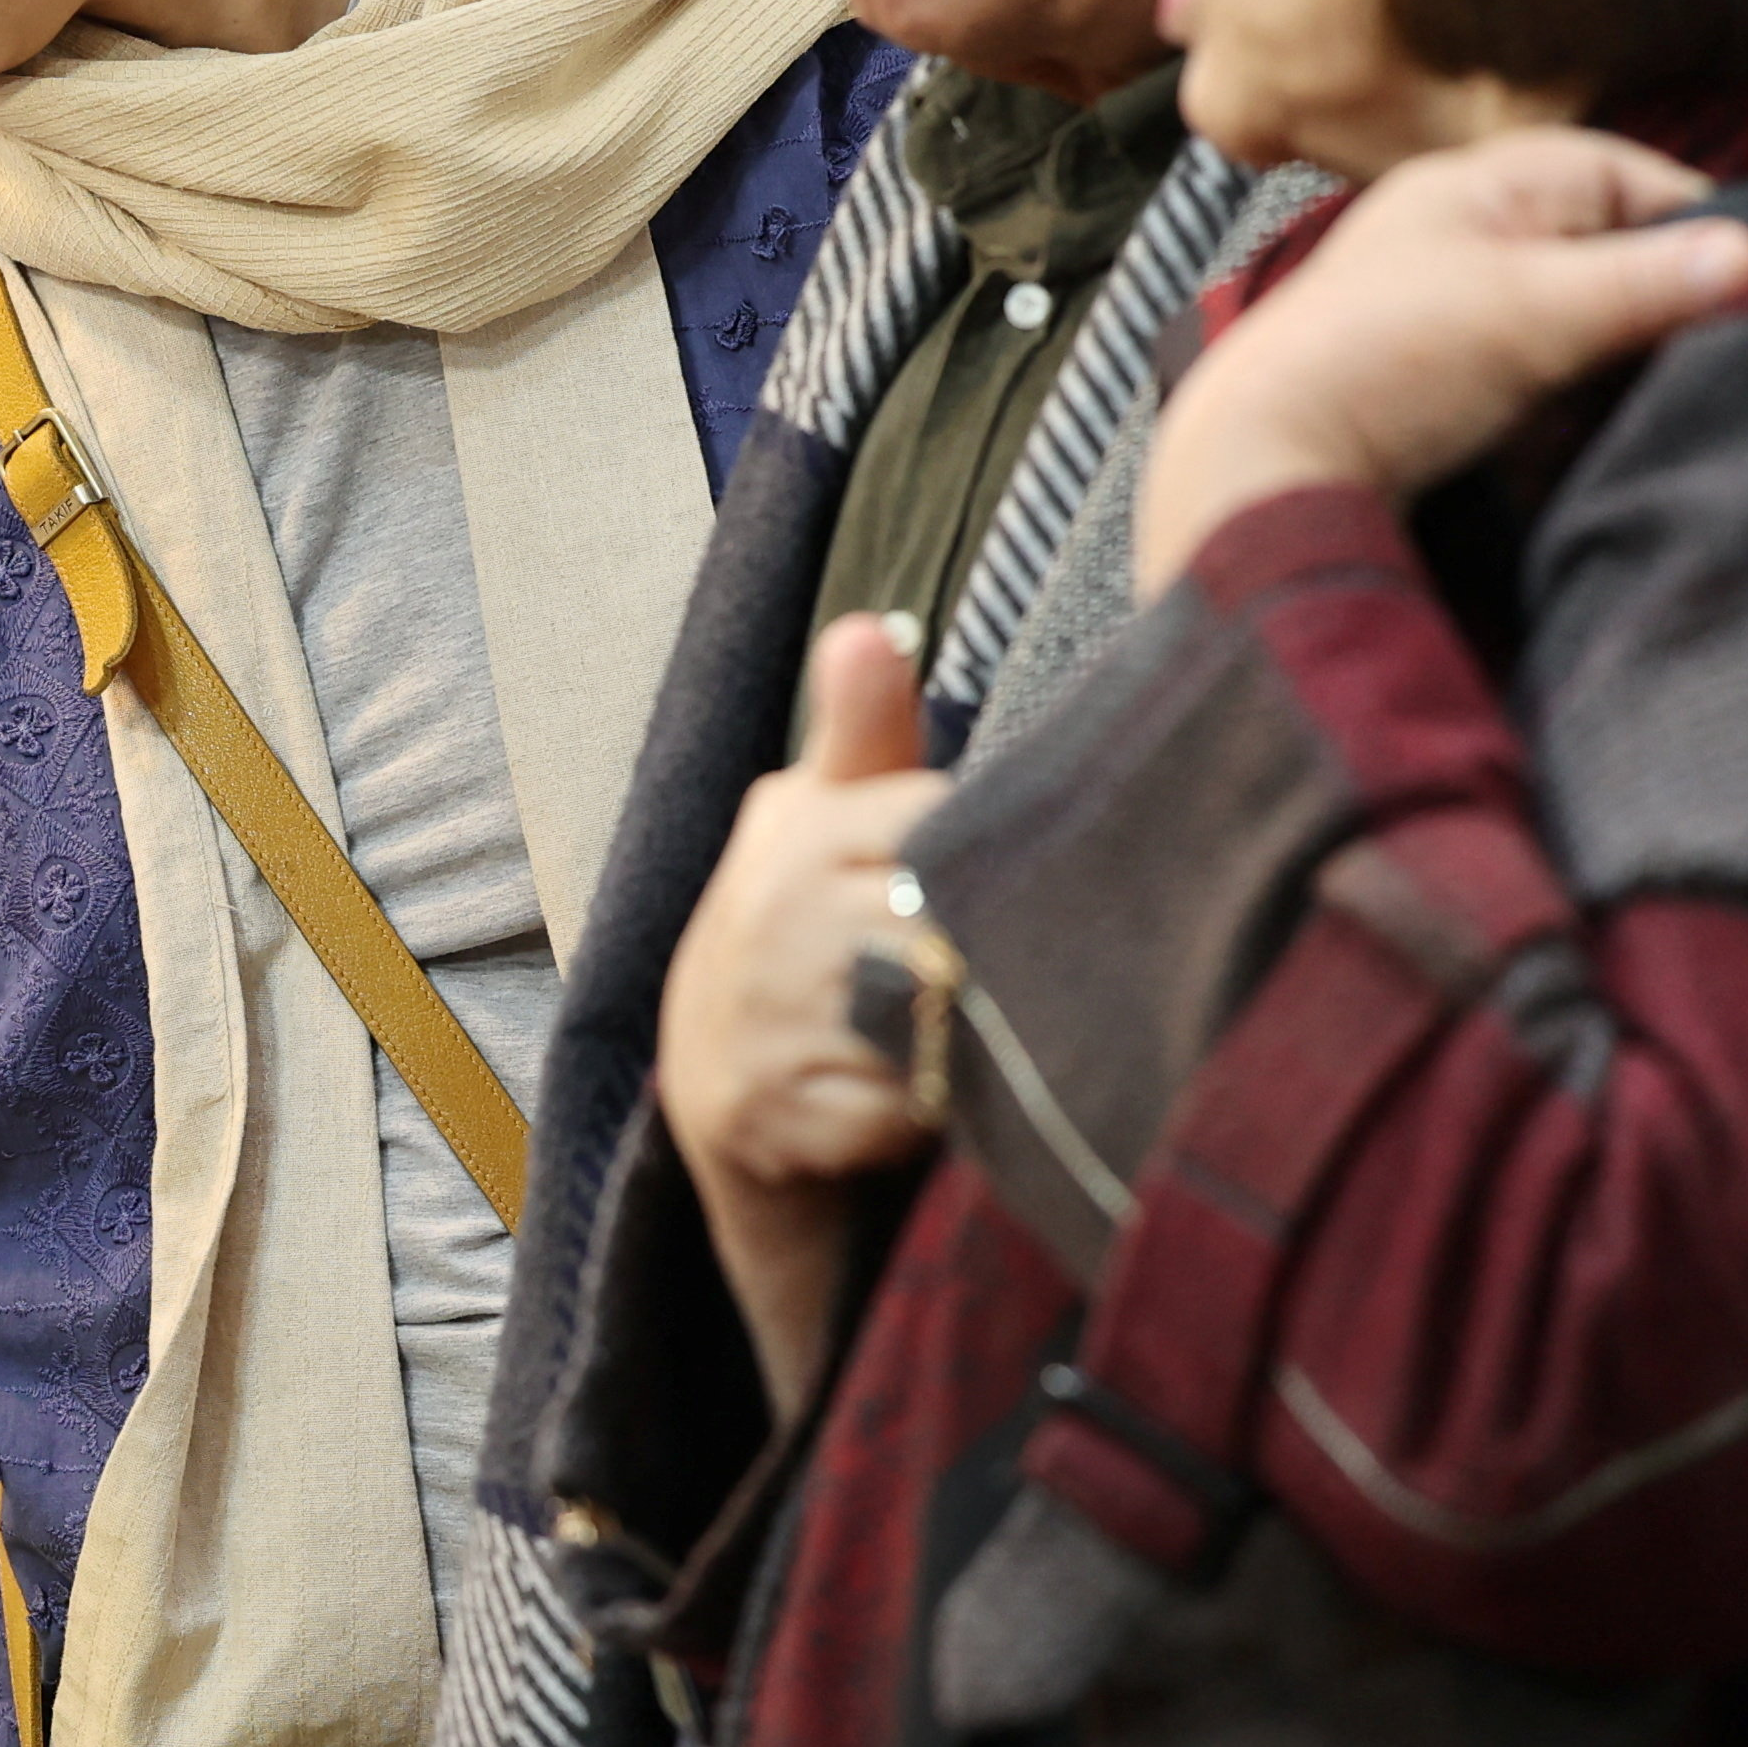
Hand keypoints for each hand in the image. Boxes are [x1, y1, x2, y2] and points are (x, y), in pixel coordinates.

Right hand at [654, 615, 945, 1415]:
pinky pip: (899, 1112)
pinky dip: (931, 1117)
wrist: (714, 1067)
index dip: (1000, 861)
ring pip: (928, 1020)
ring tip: (984, 1033)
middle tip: (1033, 974)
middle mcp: (776, 919)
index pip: (943, 826)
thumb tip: (870, 628)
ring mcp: (768, 1019)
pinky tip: (937, 1101)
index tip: (1022, 884)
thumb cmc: (804, 917)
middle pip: (947, 928)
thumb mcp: (825, 811)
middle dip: (995, 959)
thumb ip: (864, 728)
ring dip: (969, 1038)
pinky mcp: (774, 1114)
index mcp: (803, 829)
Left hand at [1137, 129, 1747, 593]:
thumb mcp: (1531, 315)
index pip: (1615, 174)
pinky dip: (1574, 391)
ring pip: (1570, 312)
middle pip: (1596, 245)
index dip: (1690, 216)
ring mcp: (1443, 307)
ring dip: (1619, 349)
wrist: (1260, 467)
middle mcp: (1455, 235)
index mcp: (1469, 187)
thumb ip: (1645, 283)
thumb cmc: (1383, 364)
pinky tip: (1600, 424)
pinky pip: (1533, 368)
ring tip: (1671, 387)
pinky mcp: (1434, 378)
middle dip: (1659, 289)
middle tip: (1726, 338)